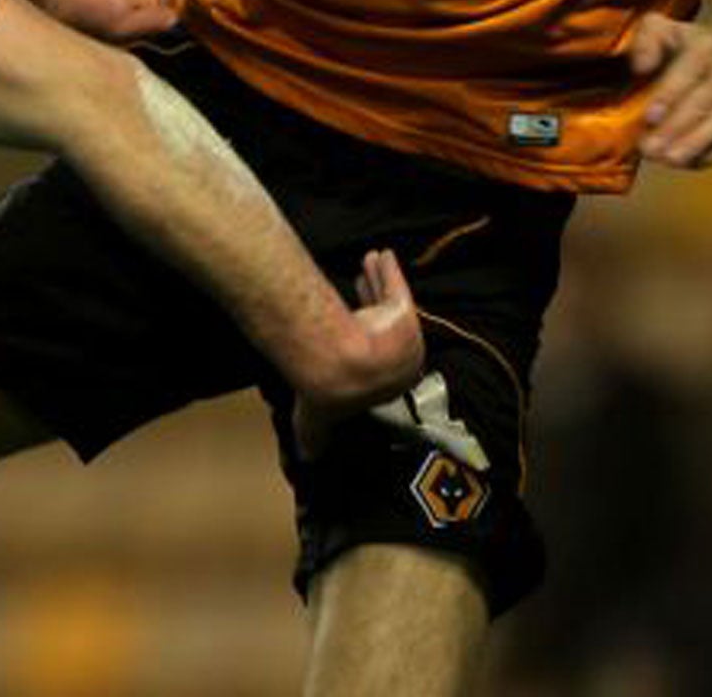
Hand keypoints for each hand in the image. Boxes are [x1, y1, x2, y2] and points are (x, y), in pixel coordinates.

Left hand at [292, 249, 423, 460]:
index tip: (352, 318)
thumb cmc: (335, 393)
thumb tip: (307, 457)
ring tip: (368, 261)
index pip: (376, 355)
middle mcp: (397, 356)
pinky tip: (381, 254)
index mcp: (384, 384)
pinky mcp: (404, 311)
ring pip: (387, 301)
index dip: (363, 335)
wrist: (346, 367)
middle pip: (382, 322)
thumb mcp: (318, 419)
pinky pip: (397, 285)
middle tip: (358, 281)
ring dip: (378, 281)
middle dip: (370, 302)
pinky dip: (390, 270)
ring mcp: (402, 331)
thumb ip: (314, 433)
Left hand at [629, 11, 711, 167]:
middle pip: (704, 104)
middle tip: (649, 148)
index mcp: (708, 46)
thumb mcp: (665, 28)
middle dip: (676, 129)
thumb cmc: (694, 42)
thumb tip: (640, 68)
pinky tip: (686, 162)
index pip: (687, 73)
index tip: (649, 118)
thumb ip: (646, 41)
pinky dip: (711, 154)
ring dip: (693, 146)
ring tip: (666, 160)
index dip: (669, 96)